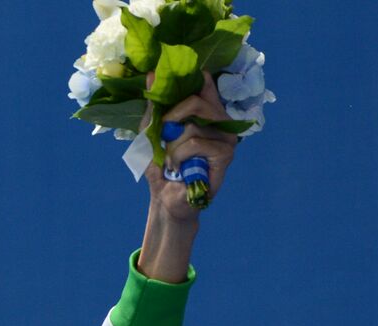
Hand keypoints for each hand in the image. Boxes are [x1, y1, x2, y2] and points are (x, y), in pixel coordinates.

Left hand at [144, 70, 238, 222]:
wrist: (167, 198)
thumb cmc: (162, 166)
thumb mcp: (151, 134)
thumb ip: (153, 107)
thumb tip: (150, 75)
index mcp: (206, 111)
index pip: (203, 83)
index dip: (187, 78)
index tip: (167, 77)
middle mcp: (220, 119)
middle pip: (196, 101)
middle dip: (171, 118)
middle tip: (162, 134)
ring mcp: (227, 136)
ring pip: (192, 126)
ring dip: (172, 146)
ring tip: (171, 160)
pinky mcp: (226, 153)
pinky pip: (196, 143)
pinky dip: (179, 156)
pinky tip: (179, 168)